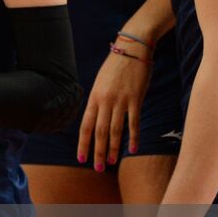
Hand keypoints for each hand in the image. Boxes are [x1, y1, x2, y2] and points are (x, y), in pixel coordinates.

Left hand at [77, 37, 153, 169]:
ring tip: (112, 162)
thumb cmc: (116, 66)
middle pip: (100, 132)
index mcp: (94, 97)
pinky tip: (133, 149)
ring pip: (115, 130)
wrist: (132, 48)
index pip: (85, 125)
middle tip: (98, 168)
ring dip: (113, 149)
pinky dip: (133, 137)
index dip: (83, 144)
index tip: (81, 158)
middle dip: (98, 152)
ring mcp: (120, 100)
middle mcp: (105, 100)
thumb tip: (96, 119)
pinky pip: (133, 122)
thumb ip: (98, 101)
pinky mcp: (135, 98)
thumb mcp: (101, 83)